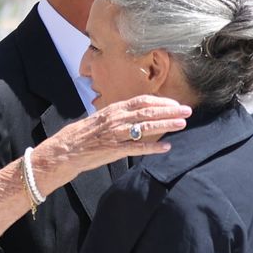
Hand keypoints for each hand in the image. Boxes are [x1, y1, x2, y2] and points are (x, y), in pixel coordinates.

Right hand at [33, 96, 191, 190]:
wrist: (64, 151)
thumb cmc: (81, 136)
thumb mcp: (99, 120)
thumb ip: (116, 117)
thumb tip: (133, 116)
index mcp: (113, 110)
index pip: (141, 101)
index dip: (160, 101)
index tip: (174, 103)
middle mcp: (116, 119)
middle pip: (148, 111)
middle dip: (170, 110)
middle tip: (187, 110)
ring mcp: (115, 134)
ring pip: (146, 126)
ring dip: (167, 124)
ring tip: (183, 124)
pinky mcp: (114, 150)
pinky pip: (137, 147)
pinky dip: (154, 147)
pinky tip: (167, 147)